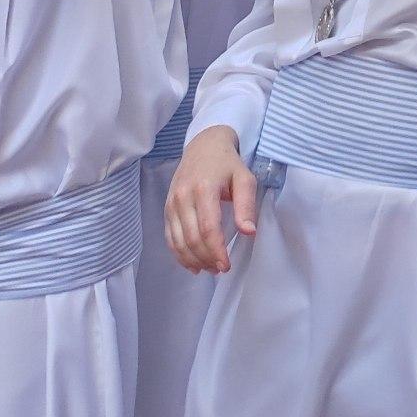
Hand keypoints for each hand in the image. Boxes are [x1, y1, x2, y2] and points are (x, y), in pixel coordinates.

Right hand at [164, 125, 258, 273]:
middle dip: (206, 258)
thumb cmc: (227, 164)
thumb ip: (246, 205)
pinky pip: (170, 237)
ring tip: (209, 269)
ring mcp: (172, 203)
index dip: (216, 251)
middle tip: (220, 269)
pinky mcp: (167, 208)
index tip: (226, 265)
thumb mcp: (245, 178)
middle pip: (192, 238)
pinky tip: (192, 264)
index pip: (208, 229)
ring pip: (178, 241)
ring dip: (192, 260)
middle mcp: (183, 197)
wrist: (204, 146)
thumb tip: (249, 232)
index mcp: (204, 189)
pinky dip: (179, 254)